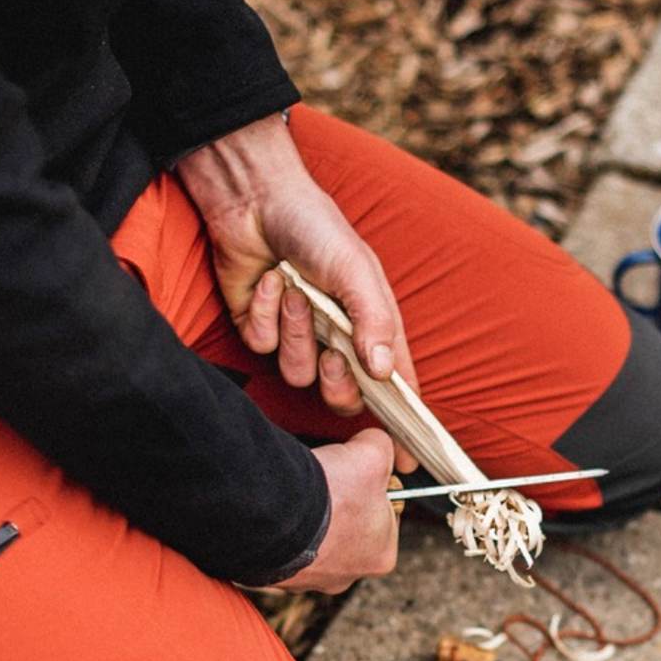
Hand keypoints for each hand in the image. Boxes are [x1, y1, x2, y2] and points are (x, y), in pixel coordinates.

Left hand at [176, 113, 416, 471]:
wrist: (253, 200)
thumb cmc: (315, 227)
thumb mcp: (355, 269)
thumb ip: (373, 321)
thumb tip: (385, 372)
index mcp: (372, 326)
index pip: (395, 387)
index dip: (403, 425)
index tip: (407, 460)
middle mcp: (337, 339)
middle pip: (344, 397)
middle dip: (335, 379)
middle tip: (331, 348)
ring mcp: (298, 337)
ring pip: (298, 376)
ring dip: (295, 332)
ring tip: (292, 291)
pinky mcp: (261, 331)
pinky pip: (264, 350)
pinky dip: (264, 316)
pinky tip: (266, 284)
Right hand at [275, 429, 398, 593]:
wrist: (275, 513)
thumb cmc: (330, 493)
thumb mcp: (373, 453)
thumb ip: (383, 448)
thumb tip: (377, 443)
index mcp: (382, 555)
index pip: (385, 515)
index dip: (370, 488)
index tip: (356, 475)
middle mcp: (348, 576)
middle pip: (350, 530)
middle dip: (339, 507)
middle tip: (327, 485)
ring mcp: (311, 580)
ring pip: (317, 541)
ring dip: (310, 520)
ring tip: (301, 498)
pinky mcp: (279, 576)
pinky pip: (286, 548)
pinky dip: (284, 531)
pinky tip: (282, 513)